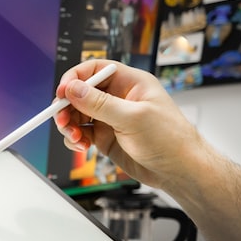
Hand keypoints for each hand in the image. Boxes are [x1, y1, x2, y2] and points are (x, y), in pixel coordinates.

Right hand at [53, 60, 208, 192]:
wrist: (178, 171)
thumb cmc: (169, 139)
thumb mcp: (132, 118)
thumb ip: (100, 104)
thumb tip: (73, 89)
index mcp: (130, 83)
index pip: (95, 70)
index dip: (75, 78)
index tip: (62, 93)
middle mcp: (118, 98)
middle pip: (81, 93)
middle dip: (67, 106)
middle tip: (61, 121)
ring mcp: (111, 118)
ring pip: (78, 114)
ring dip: (69, 125)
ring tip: (74, 139)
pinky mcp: (106, 137)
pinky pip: (82, 133)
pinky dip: (75, 139)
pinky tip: (82, 146)